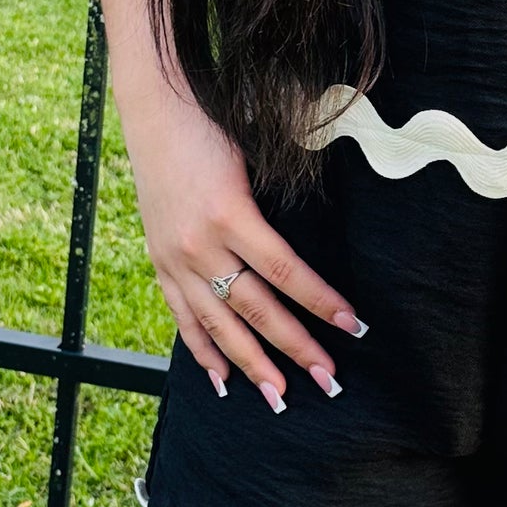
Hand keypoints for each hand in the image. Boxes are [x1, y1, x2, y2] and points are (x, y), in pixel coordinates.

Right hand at [120, 77, 364, 412]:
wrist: (154, 109)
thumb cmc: (214, 125)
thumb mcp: (257, 153)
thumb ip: (285, 197)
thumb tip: (331, 225)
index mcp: (230, 214)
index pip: (286, 272)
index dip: (320, 302)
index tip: (352, 326)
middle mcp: (200, 245)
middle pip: (256, 309)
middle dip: (295, 348)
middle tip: (328, 381)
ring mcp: (175, 258)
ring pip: (219, 324)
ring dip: (251, 364)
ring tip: (280, 396)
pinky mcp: (160, 262)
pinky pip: (183, 316)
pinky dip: (202, 349)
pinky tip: (222, 379)